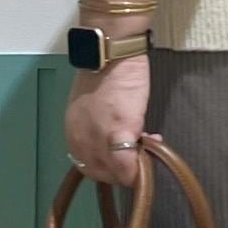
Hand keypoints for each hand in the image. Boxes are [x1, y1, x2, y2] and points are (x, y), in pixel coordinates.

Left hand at [65, 55, 162, 186]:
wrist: (112, 53)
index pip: (89, 165)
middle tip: (140, 154)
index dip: (110, 166)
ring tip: (149, 144)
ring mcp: (98, 139)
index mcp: (73, 133)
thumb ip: (98, 126)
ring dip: (134, 167)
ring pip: (115, 173)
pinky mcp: (119, 132)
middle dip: (123, 169)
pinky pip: (128, 166)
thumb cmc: (105, 72)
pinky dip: (139, 167)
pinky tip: (154, 147)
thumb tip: (115, 139)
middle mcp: (81, 140)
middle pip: (101, 174)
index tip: (126, 155)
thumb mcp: (91, 107)